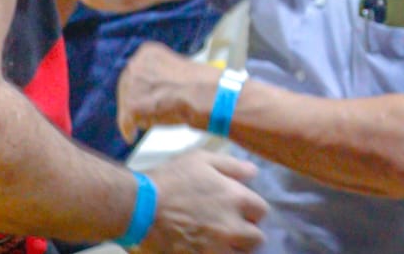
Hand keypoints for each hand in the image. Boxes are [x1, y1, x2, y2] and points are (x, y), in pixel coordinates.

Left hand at [118, 42, 218, 143]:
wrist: (206, 94)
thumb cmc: (201, 85)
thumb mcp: (176, 70)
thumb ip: (160, 76)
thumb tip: (151, 91)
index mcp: (148, 52)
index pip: (134, 73)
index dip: (138, 90)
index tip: (143, 100)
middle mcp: (136, 63)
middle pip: (126, 88)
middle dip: (132, 103)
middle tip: (138, 116)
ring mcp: (133, 83)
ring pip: (126, 105)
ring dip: (135, 116)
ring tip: (148, 124)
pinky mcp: (133, 103)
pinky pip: (126, 120)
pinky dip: (129, 130)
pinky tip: (132, 136)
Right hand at [140, 152, 266, 252]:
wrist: (141, 208)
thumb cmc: (171, 179)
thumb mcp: (202, 159)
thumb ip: (232, 165)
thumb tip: (254, 173)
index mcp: (236, 199)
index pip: (262, 211)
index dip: (251, 209)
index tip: (240, 208)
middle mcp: (233, 227)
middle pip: (256, 239)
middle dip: (247, 233)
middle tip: (232, 227)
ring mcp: (217, 249)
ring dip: (234, 248)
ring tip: (219, 241)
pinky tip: (205, 248)